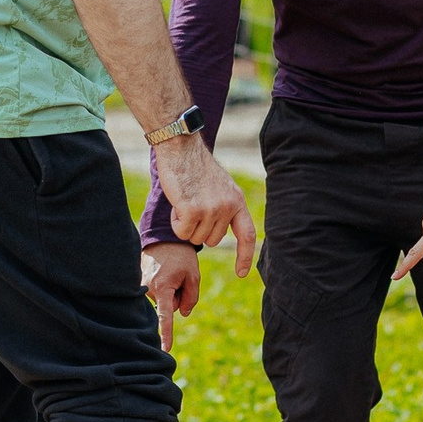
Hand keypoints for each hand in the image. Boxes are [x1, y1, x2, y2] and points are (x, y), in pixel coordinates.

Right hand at [141, 240, 201, 339]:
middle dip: (176, 297)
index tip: (165, 349)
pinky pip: (154, 293)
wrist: (164, 238)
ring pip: (161, 300)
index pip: (165, 315)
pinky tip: (163, 273)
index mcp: (163, 287)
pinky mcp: (137, 282)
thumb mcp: (193, 276)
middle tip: (179, 278)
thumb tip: (183, 313)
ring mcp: (140, 285)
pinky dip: (161, 287)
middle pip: (168, 306)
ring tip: (169, 273)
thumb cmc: (181, 256)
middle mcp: (148, 288)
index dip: (166, 333)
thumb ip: (191, 297)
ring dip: (168, 291)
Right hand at [151, 136, 258, 275]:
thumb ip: (224, 208)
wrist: (181, 148)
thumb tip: (219, 234)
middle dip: (198, 230)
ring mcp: (211, 209)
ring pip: (195, 238)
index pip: (247, 235)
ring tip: (185, 201)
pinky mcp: (193, 210)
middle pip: (212, 240)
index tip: (241, 273)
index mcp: (237, 201)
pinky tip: (178, 202)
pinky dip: (175, 222)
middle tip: (192, 206)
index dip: (245, 256)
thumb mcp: (220, 187)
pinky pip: (181, 232)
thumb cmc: (195, 167)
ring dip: (185, 225)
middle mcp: (227, 207)